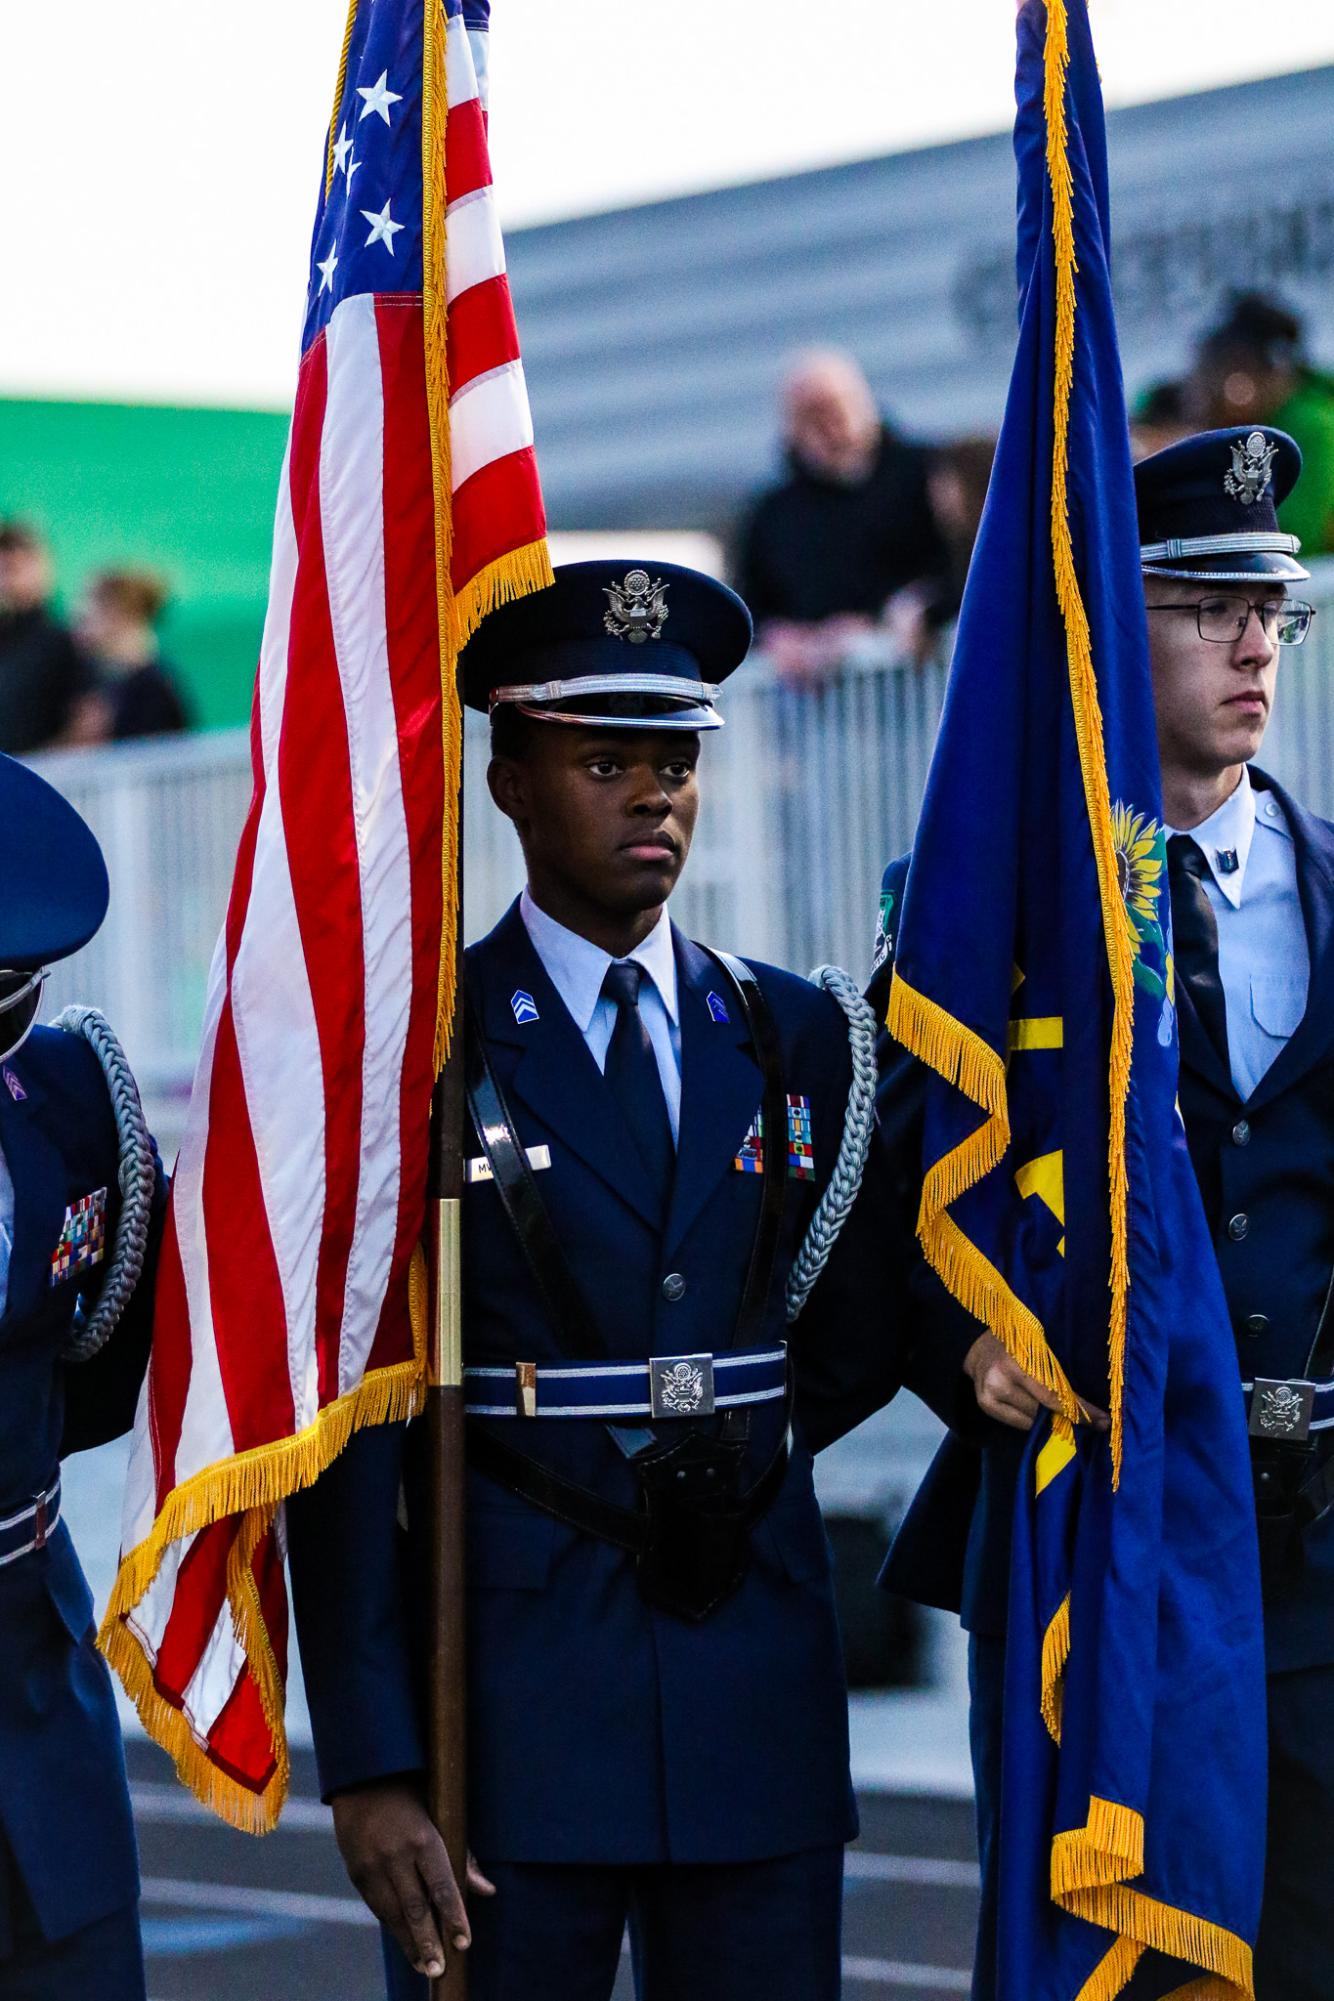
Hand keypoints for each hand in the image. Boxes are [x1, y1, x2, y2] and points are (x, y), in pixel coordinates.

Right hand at [330, 1776, 494, 1978]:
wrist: (364, 1775)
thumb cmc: (415, 1791)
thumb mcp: (442, 1814)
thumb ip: (462, 1854)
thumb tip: (486, 1891)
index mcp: (422, 1837)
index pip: (442, 1887)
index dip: (454, 1918)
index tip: (464, 1943)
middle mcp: (395, 1855)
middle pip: (415, 1908)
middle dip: (429, 1942)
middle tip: (439, 1970)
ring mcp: (372, 1865)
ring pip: (393, 1914)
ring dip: (409, 1944)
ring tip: (424, 1968)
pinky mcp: (356, 1872)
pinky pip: (377, 1907)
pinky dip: (393, 1927)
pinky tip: (405, 1943)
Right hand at [962, 1331, 1108, 1432]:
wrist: (979, 1346)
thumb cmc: (1019, 1342)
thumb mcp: (1039, 1347)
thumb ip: (1056, 1370)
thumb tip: (1087, 1402)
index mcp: (1019, 1359)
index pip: (1055, 1394)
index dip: (1080, 1410)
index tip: (1103, 1421)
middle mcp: (1002, 1378)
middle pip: (1044, 1410)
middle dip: (1069, 1416)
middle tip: (1092, 1421)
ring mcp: (991, 1393)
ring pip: (1032, 1420)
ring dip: (1049, 1419)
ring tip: (1060, 1413)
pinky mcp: (985, 1405)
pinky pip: (1019, 1424)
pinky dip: (1032, 1420)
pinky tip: (1034, 1411)